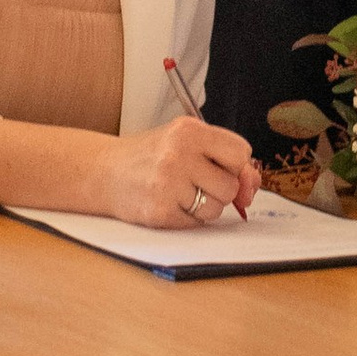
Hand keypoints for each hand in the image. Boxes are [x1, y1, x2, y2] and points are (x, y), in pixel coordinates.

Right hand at [98, 116, 258, 229]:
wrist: (104, 172)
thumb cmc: (150, 155)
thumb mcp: (185, 141)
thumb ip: (222, 156)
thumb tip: (252, 182)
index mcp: (188, 131)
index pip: (240, 152)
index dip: (235, 164)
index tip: (221, 165)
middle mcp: (178, 154)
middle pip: (231, 186)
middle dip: (220, 189)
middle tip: (196, 180)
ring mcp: (168, 185)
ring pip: (216, 209)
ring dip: (204, 206)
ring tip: (180, 192)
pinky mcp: (160, 212)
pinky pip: (196, 224)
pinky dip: (187, 218)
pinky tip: (169, 202)